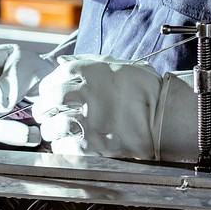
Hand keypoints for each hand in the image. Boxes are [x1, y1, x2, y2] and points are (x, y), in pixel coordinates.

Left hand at [34, 55, 168, 158]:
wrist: (167, 114)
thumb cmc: (145, 88)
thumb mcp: (117, 63)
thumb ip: (86, 61)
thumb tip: (62, 61)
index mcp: (85, 71)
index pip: (50, 81)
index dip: (48, 91)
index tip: (50, 98)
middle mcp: (81, 92)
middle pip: (47, 103)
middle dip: (44, 111)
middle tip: (46, 116)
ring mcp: (86, 118)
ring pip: (53, 126)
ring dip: (52, 131)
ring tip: (56, 133)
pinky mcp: (92, 143)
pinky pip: (65, 147)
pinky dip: (62, 148)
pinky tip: (68, 146)